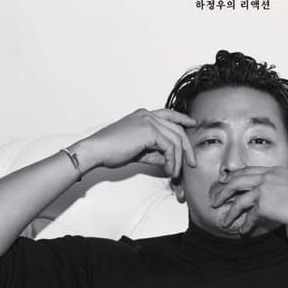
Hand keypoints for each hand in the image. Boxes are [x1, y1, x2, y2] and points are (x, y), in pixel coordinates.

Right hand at [70, 108, 196, 176]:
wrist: (96, 151)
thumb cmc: (111, 151)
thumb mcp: (138, 150)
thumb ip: (155, 152)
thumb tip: (170, 160)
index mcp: (144, 115)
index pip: (169, 114)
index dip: (182, 119)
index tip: (192, 124)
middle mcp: (148, 115)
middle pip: (177, 128)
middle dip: (187, 147)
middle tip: (192, 162)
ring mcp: (149, 121)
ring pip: (175, 140)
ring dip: (178, 159)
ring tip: (175, 173)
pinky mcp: (149, 131)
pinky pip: (169, 147)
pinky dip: (172, 161)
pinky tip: (169, 170)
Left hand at [210, 166, 287, 233]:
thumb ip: (279, 185)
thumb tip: (271, 197)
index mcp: (273, 170)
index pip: (247, 171)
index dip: (233, 178)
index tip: (225, 184)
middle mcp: (266, 176)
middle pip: (236, 180)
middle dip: (222, 190)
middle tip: (215, 199)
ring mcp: (264, 189)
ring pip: (238, 197)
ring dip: (229, 210)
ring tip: (223, 219)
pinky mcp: (265, 203)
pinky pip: (249, 215)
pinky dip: (244, 224)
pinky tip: (242, 230)